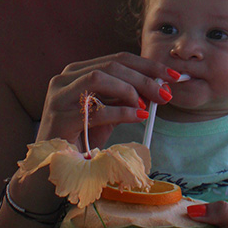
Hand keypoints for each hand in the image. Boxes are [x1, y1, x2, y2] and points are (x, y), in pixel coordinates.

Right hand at [37, 53, 176, 146]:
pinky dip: (121, 112)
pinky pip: (95, 110)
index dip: (148, 65)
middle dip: (144, 78)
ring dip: (129, 90)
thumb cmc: (81, 138)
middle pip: (112, 66)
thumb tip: (159, 87)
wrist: (54, 167)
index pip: (118, 59)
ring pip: (99, 78)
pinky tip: (137, 117)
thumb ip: (126, 98)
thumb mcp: (108, 113)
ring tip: (145, 107)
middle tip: (165, 93)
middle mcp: (65, 78)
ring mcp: (59, 96)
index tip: (173, 75)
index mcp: (78, 72)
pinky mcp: (60, 118)